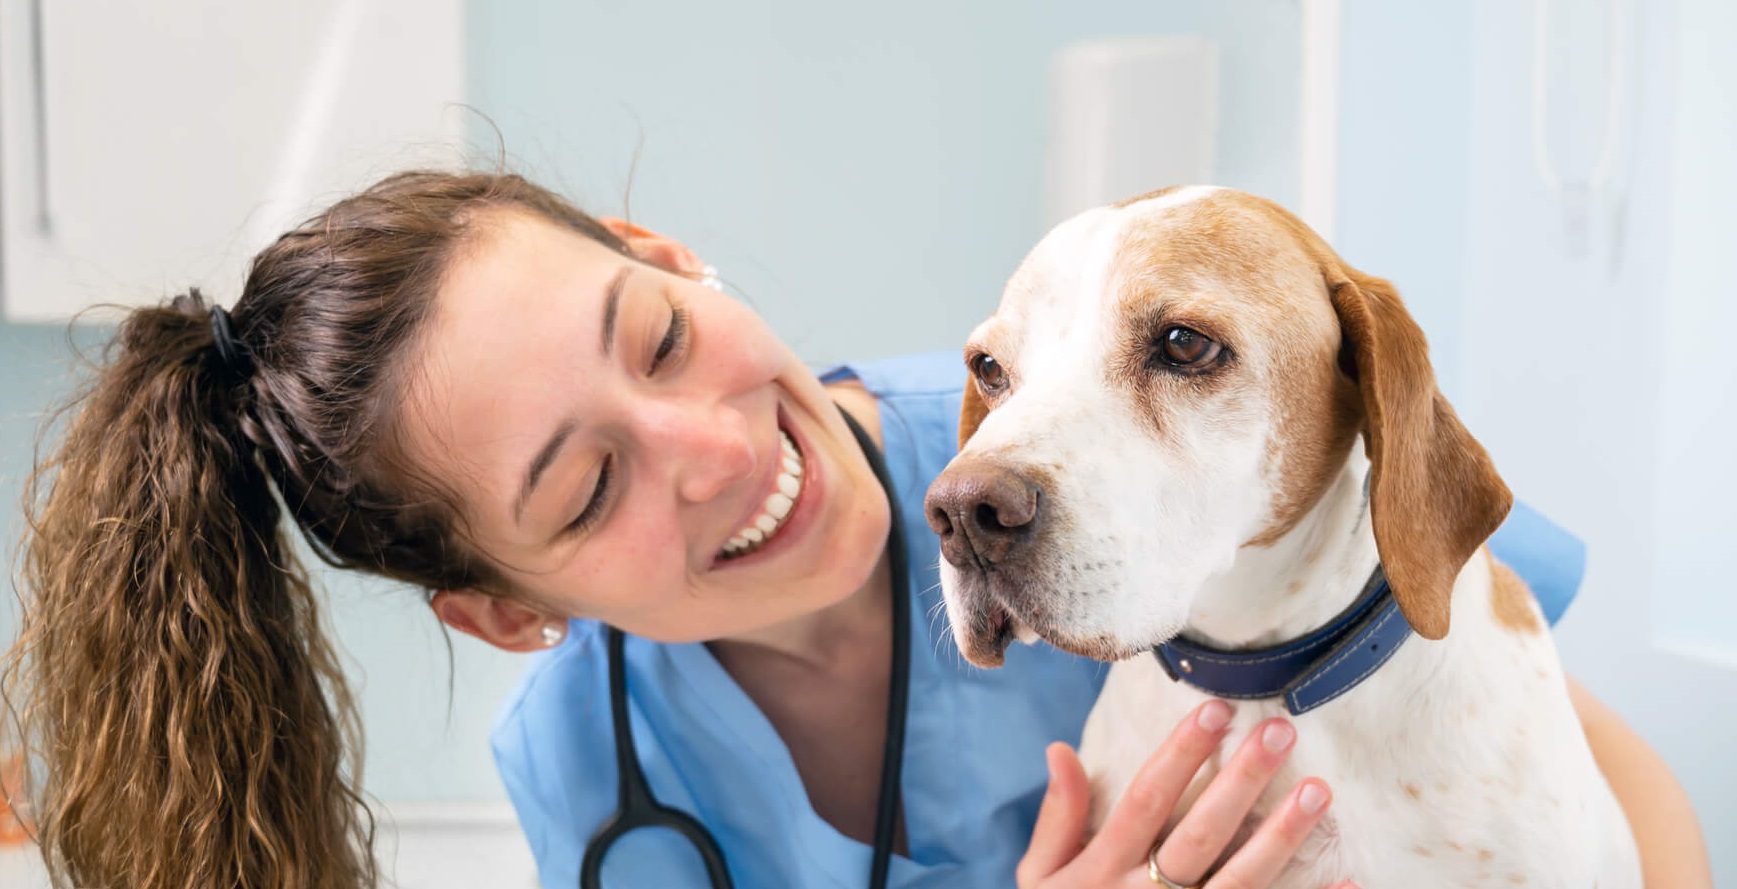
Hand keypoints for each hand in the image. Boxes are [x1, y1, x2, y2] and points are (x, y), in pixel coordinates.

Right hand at [1017, 700, 1353, 888]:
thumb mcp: (1041, 879)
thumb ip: (1057, 820)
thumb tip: (1060, 750)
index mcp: (1103, 870)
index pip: (1148, 798)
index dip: (1181, 753)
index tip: (1216, 710)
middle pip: (1202, 833)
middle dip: (1241, 779)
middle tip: (1280, 732)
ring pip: (1241, 880)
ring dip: (1282, 836)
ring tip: (1319, 791)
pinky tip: (1348, 881)